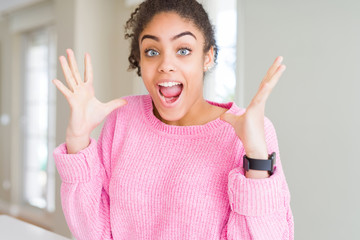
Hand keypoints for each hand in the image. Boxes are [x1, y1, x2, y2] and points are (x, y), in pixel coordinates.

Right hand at [52, 49, 126, 152]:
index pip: (88, 74)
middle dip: (73, 61)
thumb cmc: (92, 119)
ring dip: (65, 68)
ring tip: (61, 57)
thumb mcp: (107, 109)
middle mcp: (80, 90)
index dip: (88, 64)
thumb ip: (116, 103)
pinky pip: (66, 92)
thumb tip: (126, 101)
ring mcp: (75, 94)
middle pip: (76, 72)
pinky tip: (55, 80)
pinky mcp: (72, 101)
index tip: (86, 54)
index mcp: (88, 90)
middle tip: (68, 50)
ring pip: (70, 78)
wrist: (84, 129)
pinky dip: (60, 86)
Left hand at [220, 56, 285, 177]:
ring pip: (267, 88)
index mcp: (257, 103)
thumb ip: (229, 117)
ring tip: (281, 65)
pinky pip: (260, 99)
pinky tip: (267, 83)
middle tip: (281, 58)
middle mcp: (260, 103)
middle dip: (274, 70)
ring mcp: (259, 107)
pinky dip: (263, 91)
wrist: (252, 146)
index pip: (263, 85)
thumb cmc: (246, 135)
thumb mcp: (235, 122)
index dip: (268, 75)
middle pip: (267, 82)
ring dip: (273, 76)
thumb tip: (222, 115)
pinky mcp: (255, 113)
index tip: (275, 66)